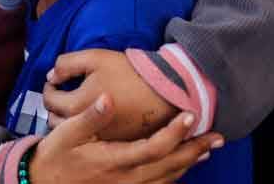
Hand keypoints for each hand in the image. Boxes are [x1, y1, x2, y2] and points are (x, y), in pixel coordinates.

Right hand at [30, 95, 222, 183]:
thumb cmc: (55, 157)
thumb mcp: (67, 134)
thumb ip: (90, 117)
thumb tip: (108, 97)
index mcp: (114, 161)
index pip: (154, 148)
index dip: (175, 133)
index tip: (190, 115)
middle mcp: (126, 180)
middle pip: (170, 167)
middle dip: (195, 151)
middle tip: (217, 137)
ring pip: (167, 180)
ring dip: (189, 164)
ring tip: (207, 149)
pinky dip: (174, 176)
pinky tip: (181, 167)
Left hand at [45, 49, 176, 140]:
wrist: (163, 89)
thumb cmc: (128, 71)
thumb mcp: (94, 57)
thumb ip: (66, 64)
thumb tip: (52, 75)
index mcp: (77, 105)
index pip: (49, 100)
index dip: (49, 87)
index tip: (55, 81)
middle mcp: (85, 126)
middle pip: (55, 120)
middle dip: (54, 106)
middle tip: (61, 94)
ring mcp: (99, 137)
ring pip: (72, 132)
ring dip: (67, 120)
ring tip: (75, 105)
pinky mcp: (113, 142)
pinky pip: (90, 138)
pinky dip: (86, 128)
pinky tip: (92, 115)